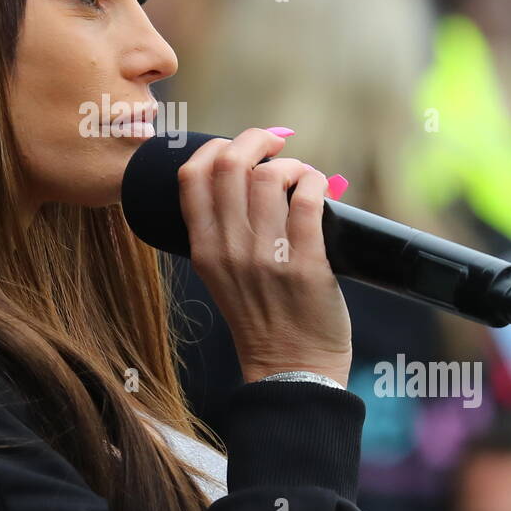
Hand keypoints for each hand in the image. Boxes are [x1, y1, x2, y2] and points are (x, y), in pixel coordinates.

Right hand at [176, 127, 351, 384]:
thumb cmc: (261, 320)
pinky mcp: (306, 264)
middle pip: (229, 165)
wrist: (290, 370)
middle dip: (256, 139)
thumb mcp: (221, 275)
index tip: (236, 145)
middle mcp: (229, 249)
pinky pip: (308, 200)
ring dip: (291, 164)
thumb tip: (250, 177)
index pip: (191, 176)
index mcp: (204, 249)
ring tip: (301, 175)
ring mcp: (266, 256)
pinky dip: (315, 181)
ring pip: (269, 176)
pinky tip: (320, 186)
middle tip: (276, 141)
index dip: (214, 147)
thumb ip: (223, 231)